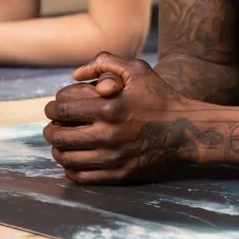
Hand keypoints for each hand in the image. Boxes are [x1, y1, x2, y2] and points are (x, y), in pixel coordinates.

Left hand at [42, 54, 214, 183]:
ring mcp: (113, 157)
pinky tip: (74, 160)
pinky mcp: (120, 174)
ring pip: (67, 158)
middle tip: (53, 126)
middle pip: (59, 136)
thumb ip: (104, 63)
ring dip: (58, 150)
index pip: (62, 110)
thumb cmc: (161, 97)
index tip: (53, 108)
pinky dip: (71, 168)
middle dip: (50, 130)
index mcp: (109, 108)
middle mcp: (108, 135)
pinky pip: (82, 176)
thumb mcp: (137, 70)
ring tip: (61, 144)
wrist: (187, 129)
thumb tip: (74, 74)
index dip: (51, 108)